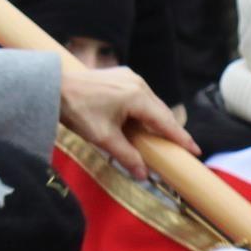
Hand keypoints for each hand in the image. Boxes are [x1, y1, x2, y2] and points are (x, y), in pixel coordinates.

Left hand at [58, 62, 190, 176]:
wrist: (54, 87)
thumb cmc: (78, 111)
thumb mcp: (104, 138)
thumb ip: (127, 156)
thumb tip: (144, 175)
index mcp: (137, 96)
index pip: (165, 121)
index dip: (181, 138)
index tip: (195, 151)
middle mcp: (138, 83)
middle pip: (160, 111)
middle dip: (171, 130)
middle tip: (181, 148)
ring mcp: (129, 76)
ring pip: (151, 103)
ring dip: (156, 120)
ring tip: (162, 138)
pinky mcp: (120, 76)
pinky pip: (140, 96)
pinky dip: (145, 110)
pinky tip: (141, 122)